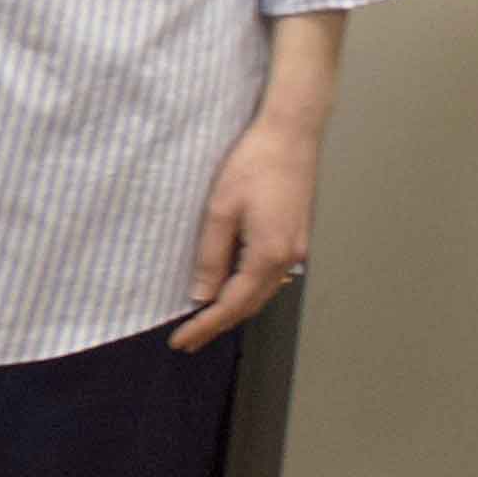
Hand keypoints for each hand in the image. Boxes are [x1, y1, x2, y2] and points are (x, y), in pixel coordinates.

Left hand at [177, 110, 321, 346]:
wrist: (291, 135)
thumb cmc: (253, 164)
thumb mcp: (220, 209)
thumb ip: (211, 255)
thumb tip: (202, 294)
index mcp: (268, 254)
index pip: (232, 304)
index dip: (205, 325)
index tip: (181, 341)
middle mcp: (288, 258)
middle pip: (250, 304)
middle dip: (218, 323)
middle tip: (188, 339)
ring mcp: (296, 249)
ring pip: (262, 292)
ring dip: (235, 308)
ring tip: (205, 321)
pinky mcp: (296, 237)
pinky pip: (270, 275)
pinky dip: (248, 289)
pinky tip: (231, 289)